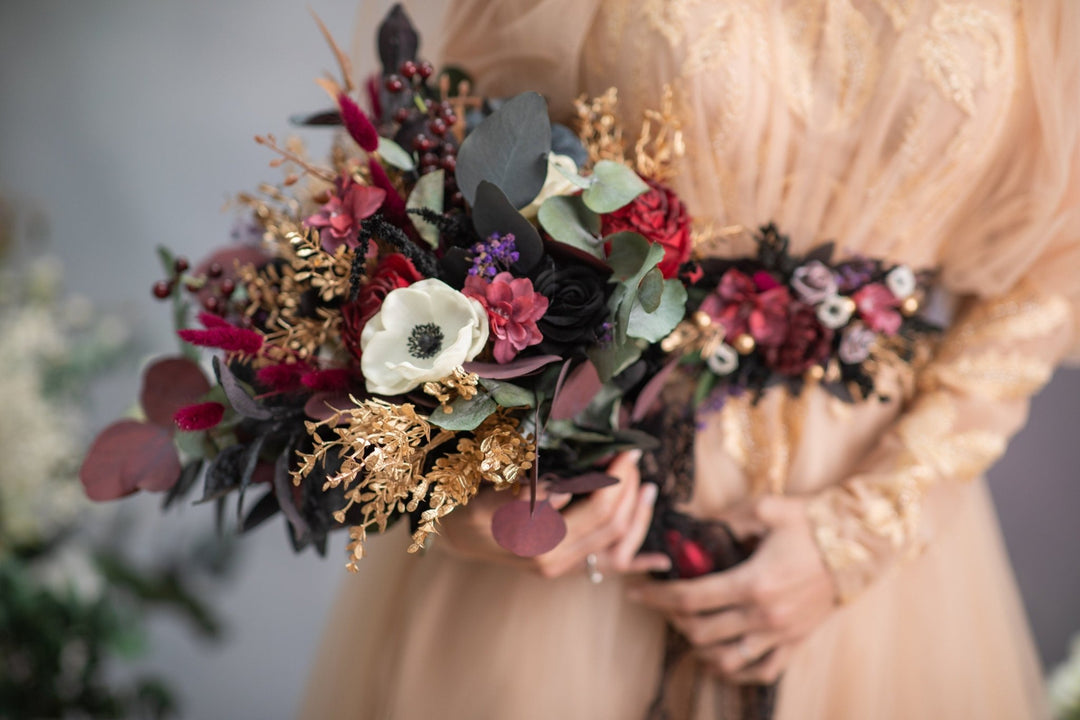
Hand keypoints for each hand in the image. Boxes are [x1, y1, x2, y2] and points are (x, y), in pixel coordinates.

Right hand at [439, 450, 669, 578]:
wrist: (453, 533)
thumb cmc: (464, 508)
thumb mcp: (483, 498)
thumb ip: (519, 496)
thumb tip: (559, 489)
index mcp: (540, 546)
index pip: (598, 513)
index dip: (618, 480)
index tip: (625, 451)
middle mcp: (557, 561)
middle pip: (614, 528)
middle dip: (629, 490)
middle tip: (633, 458)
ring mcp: (563, 566)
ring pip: (617, 547)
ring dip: (637, 516)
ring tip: (647, 488)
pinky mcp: (564, 564)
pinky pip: (607, 566)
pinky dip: (636, 562)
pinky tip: (660, 560)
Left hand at [627, 495, 836, 683]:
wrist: (860, 544)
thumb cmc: (812, 523)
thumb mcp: (768, 508)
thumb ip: (728, 517)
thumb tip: (695, 522)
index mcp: (752, 582)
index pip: (690, 598)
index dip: (656, 596)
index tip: (635, 591)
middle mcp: (764, 615)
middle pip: (701, 631)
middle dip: (672, 618)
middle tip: (662, 603)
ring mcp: (781, 633)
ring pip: (726, 659)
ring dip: (699, 648)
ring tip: (687, 630)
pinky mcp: (796, 641)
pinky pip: (762, 670)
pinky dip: (737, 671)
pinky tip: (721, 659)